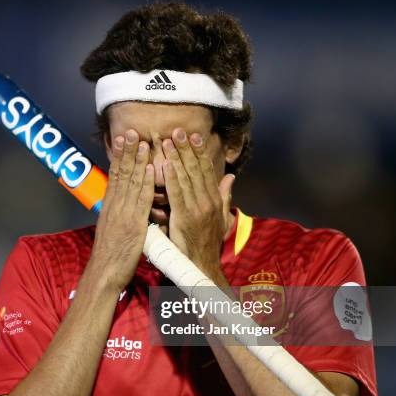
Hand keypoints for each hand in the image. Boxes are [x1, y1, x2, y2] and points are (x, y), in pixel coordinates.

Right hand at [89, 129, 153, 291]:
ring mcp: (123, 214)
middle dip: (127, 152)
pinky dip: (145, 184)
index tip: (124, 140)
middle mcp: (114, 206)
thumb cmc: (110, 256)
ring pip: (130, 183)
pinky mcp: (134, 225)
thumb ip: (118, 214)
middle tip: (131, 131)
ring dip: (137, 161)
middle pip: (121, 174)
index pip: (115, 176)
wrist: (105, 273)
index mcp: (109, 207)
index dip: (120, 157)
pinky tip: (149, 170)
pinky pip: (140, 201)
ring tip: (142, 142)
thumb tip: (122, 204)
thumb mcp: (111, 229)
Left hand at [162, 128, 234, 278]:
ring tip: (168, 141)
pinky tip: (165, 165)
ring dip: (177, 158)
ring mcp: (197, 209)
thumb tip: (231, 177)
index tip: (194, 136)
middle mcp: (207, 201)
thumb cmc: (208, 243)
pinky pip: (177, 194)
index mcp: (215, 200)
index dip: (199, 152)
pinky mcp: (184, 218)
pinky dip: (171, 178)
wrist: (203, 265)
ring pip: (186, 178)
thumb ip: (225, 196)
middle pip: (196, 170)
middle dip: (187, 149)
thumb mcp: (222, 218)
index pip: (206, 171)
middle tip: (178, 130)